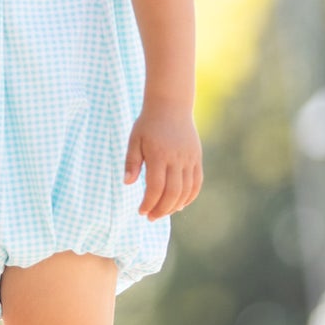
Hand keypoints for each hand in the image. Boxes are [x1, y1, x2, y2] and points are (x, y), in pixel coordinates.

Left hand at [124, 102, 201, 219]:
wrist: (171, 106)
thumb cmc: (148, 124)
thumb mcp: (134, 140)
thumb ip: (131, 162)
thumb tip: (128, 183)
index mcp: (159, 155)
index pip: (156, 187)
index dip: (149, 203)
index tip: (141, 212)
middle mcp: (177, 159)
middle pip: (172, 193)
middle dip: (161, 209)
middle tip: (150, 217)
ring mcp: (190, 159)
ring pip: (187, 190)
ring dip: (175, 205)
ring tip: (163, 213)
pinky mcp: (197, 159)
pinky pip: (197, 183)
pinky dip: (190, 196)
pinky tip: (180, 204)